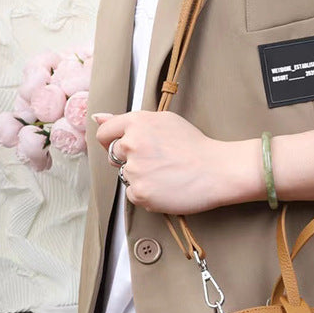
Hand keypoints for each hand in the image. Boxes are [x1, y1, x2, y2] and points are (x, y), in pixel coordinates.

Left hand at [93, 111, 263, 213]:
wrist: (217, 171)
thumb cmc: (195, 146)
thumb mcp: (164, 121)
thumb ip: (128, 120)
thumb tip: (96, 117)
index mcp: (136, 123)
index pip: (104, 133)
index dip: (113, 142)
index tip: (126, 149)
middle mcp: (131, 144)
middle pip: (114, 156)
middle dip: (130, 160)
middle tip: (158, 163)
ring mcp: (134, 170)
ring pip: (125, 177)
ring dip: (141, 178)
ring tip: (166, 176)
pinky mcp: (141, 193)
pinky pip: (133, 195)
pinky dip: (147, 195)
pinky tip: (166, 188)